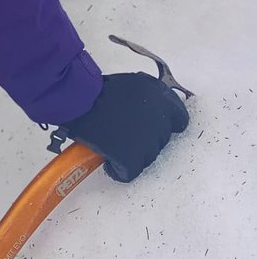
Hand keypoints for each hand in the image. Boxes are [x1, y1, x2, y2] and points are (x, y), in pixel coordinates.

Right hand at [58, 72, 188, 181]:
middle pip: (162, 140)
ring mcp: (147, 141)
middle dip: (147, 139)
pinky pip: (128, 172)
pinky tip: (108, 161)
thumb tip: (145, 113)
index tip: (155, 127)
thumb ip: (144, 100)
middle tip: (127, 134)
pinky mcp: (131, 159)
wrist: (79, 100)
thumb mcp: (129, 86)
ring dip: (134, 153)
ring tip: (115, 145)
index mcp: (161, 98)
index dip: (167, 125)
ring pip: (147, 157)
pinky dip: (118, 170)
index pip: (179, 119)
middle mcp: (159, 119)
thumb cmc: (96, 90)